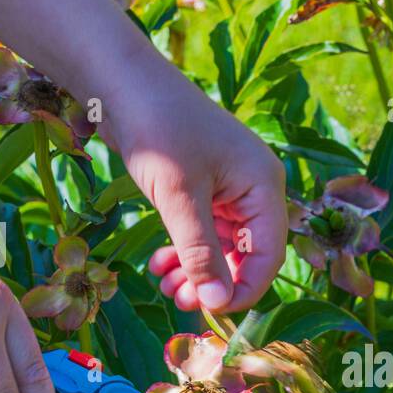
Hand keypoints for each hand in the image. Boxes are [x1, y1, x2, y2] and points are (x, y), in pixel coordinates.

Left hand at [102, 59, 286, 312]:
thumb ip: (200, 253)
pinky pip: (204, 234)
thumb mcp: (179, 198)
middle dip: (215, 282)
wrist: (123, 82)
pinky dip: (185, 252)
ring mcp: (229, 190)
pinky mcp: (204, 190)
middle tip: (179, 300)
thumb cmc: (158, 130)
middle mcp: (254, 190)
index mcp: (264, 186)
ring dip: (197, 272)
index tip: (210, 311)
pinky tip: (160, 263)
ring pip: (223, 249)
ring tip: (166, 284)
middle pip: (248, 256)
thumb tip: (216, 303)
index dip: (244, 289)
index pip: (270, 255)